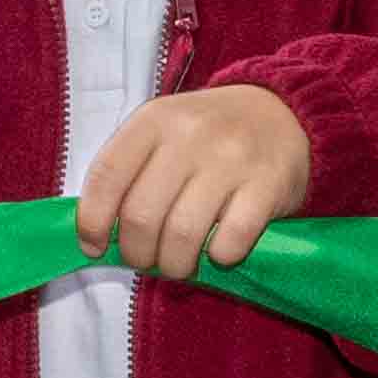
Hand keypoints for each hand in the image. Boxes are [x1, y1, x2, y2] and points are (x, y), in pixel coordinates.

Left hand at [74, 83, 316, 281]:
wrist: (285, 113)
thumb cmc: (210, 133)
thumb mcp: (164, 131)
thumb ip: (130, 172)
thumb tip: (96, 236)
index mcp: (154, 119)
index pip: (108, 175)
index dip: (92, 220)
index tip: (94, 246)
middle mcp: (190, 134)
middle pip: (142, 215)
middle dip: (137, 253)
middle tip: (147, 260)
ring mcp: (231, 159)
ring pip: (182, 234)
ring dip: (174, 264)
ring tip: (178, 265)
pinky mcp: (268, 185)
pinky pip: (230, 240)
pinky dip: (219, 257)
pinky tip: (219, 251)